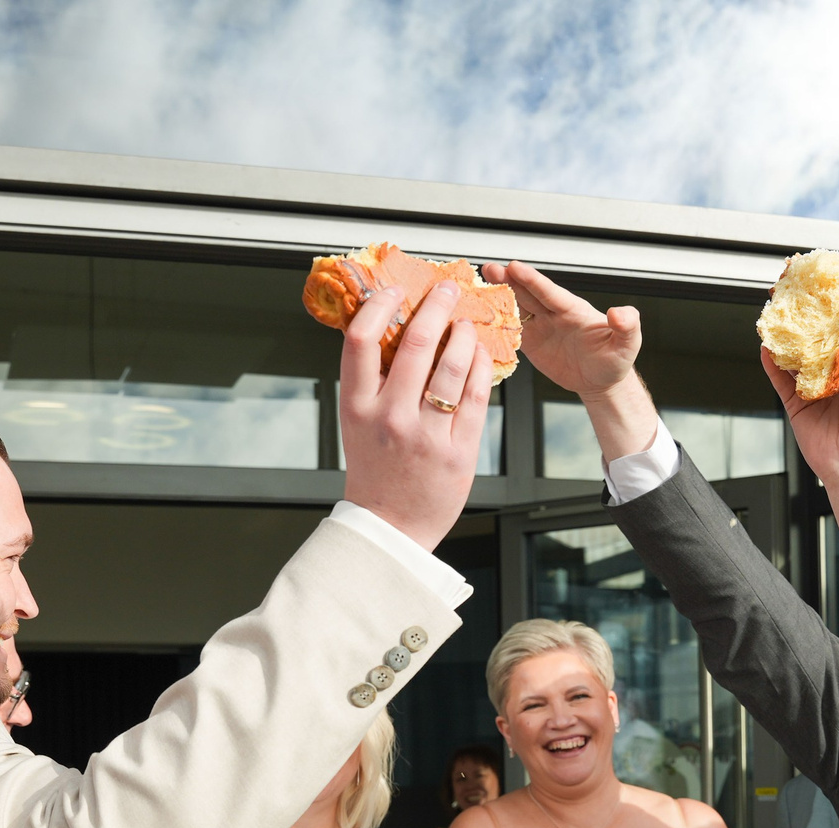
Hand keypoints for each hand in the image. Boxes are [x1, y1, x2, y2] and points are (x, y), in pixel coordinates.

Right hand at [338, 280, 493, 550]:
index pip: (360, 341)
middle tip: (447, 291)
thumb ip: (373, 381)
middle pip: (415, 343)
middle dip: (436, 306)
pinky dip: (480, 367)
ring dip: (464, 334)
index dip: (379, 306)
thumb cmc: (376, 472)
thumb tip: (393, 329)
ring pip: (452, 365)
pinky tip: (480, 356)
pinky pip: (476, 396)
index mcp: (358, 407)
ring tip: (467, 324)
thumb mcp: (358, 423)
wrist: (391, 527)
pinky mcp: (458, 451)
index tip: (394, 290)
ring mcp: (426, 435)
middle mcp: (390, 418)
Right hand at [483, 262, 659, 463]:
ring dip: (498, 298)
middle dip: (508, 280)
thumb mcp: (628, 343)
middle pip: (527, 293)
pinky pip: (511, 332)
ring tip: (478, 287)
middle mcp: (554, 314)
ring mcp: (541, 327)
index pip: (550, 292)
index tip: (515, 267)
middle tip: (489, 269)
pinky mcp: (531, 343)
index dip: (532, 280)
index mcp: (573, 309)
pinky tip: (480, 319)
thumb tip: (621, 313)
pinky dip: (496, 325)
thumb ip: (628, 325)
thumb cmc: (615, 360)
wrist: (602, 382)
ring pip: (516, 308)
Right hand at [759, 310, 838, 490]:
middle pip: (819, 348)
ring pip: (797, 363)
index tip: (836, 297)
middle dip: (812, 328)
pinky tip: (767, 350)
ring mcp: (813, 392)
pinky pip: (781, 383)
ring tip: (781, 322)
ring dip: (789, 345)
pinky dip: (773, 367)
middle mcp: (834, 380)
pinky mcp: (796, 406)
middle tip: (803, 303)